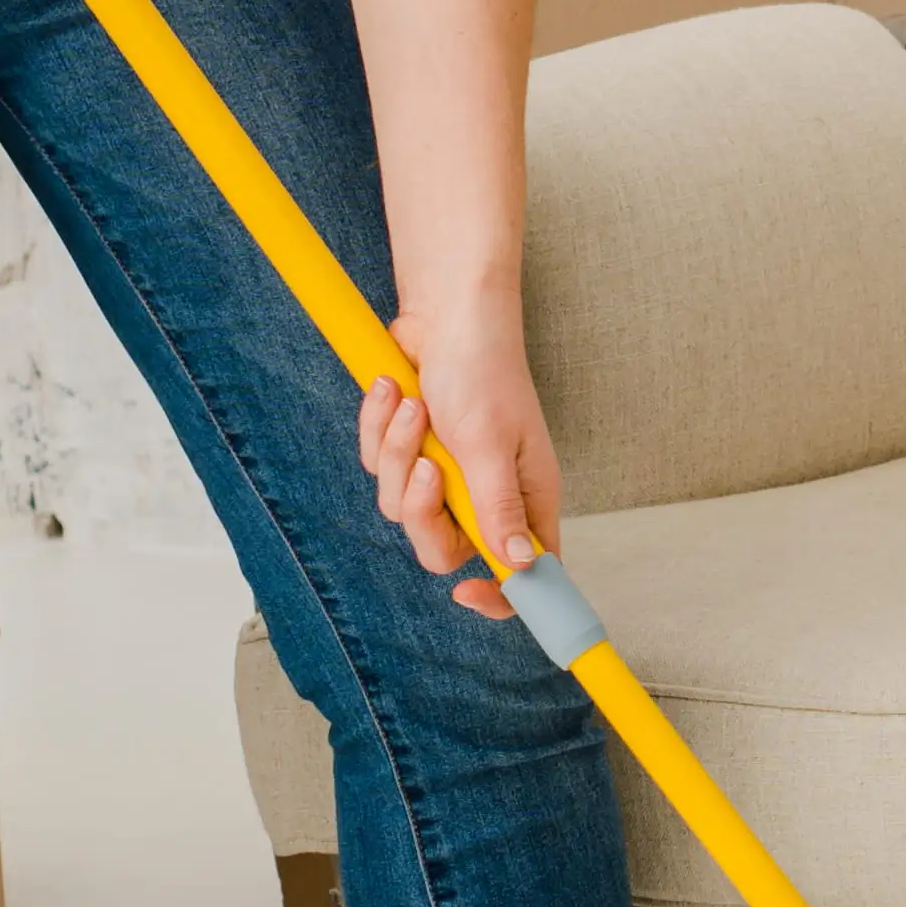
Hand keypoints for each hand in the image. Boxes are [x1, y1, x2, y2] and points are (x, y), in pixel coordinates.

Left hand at [362, 297, 561, 618]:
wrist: (444, 312)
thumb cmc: (482, 370)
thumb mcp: (491, 444)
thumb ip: (499, 508)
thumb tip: (521, 565)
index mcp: (524, 496)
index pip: (526, 569)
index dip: (501, 594)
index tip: (467, 593)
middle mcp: (486, 492)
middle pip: (442, 547)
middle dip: (421, 509)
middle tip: (427, 468)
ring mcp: (446, 473)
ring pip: (400, 505)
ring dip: (397, 453)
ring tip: (415, 408)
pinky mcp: (410, 449)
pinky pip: (378, 467)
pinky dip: (380, 431)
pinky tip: (395, 393)